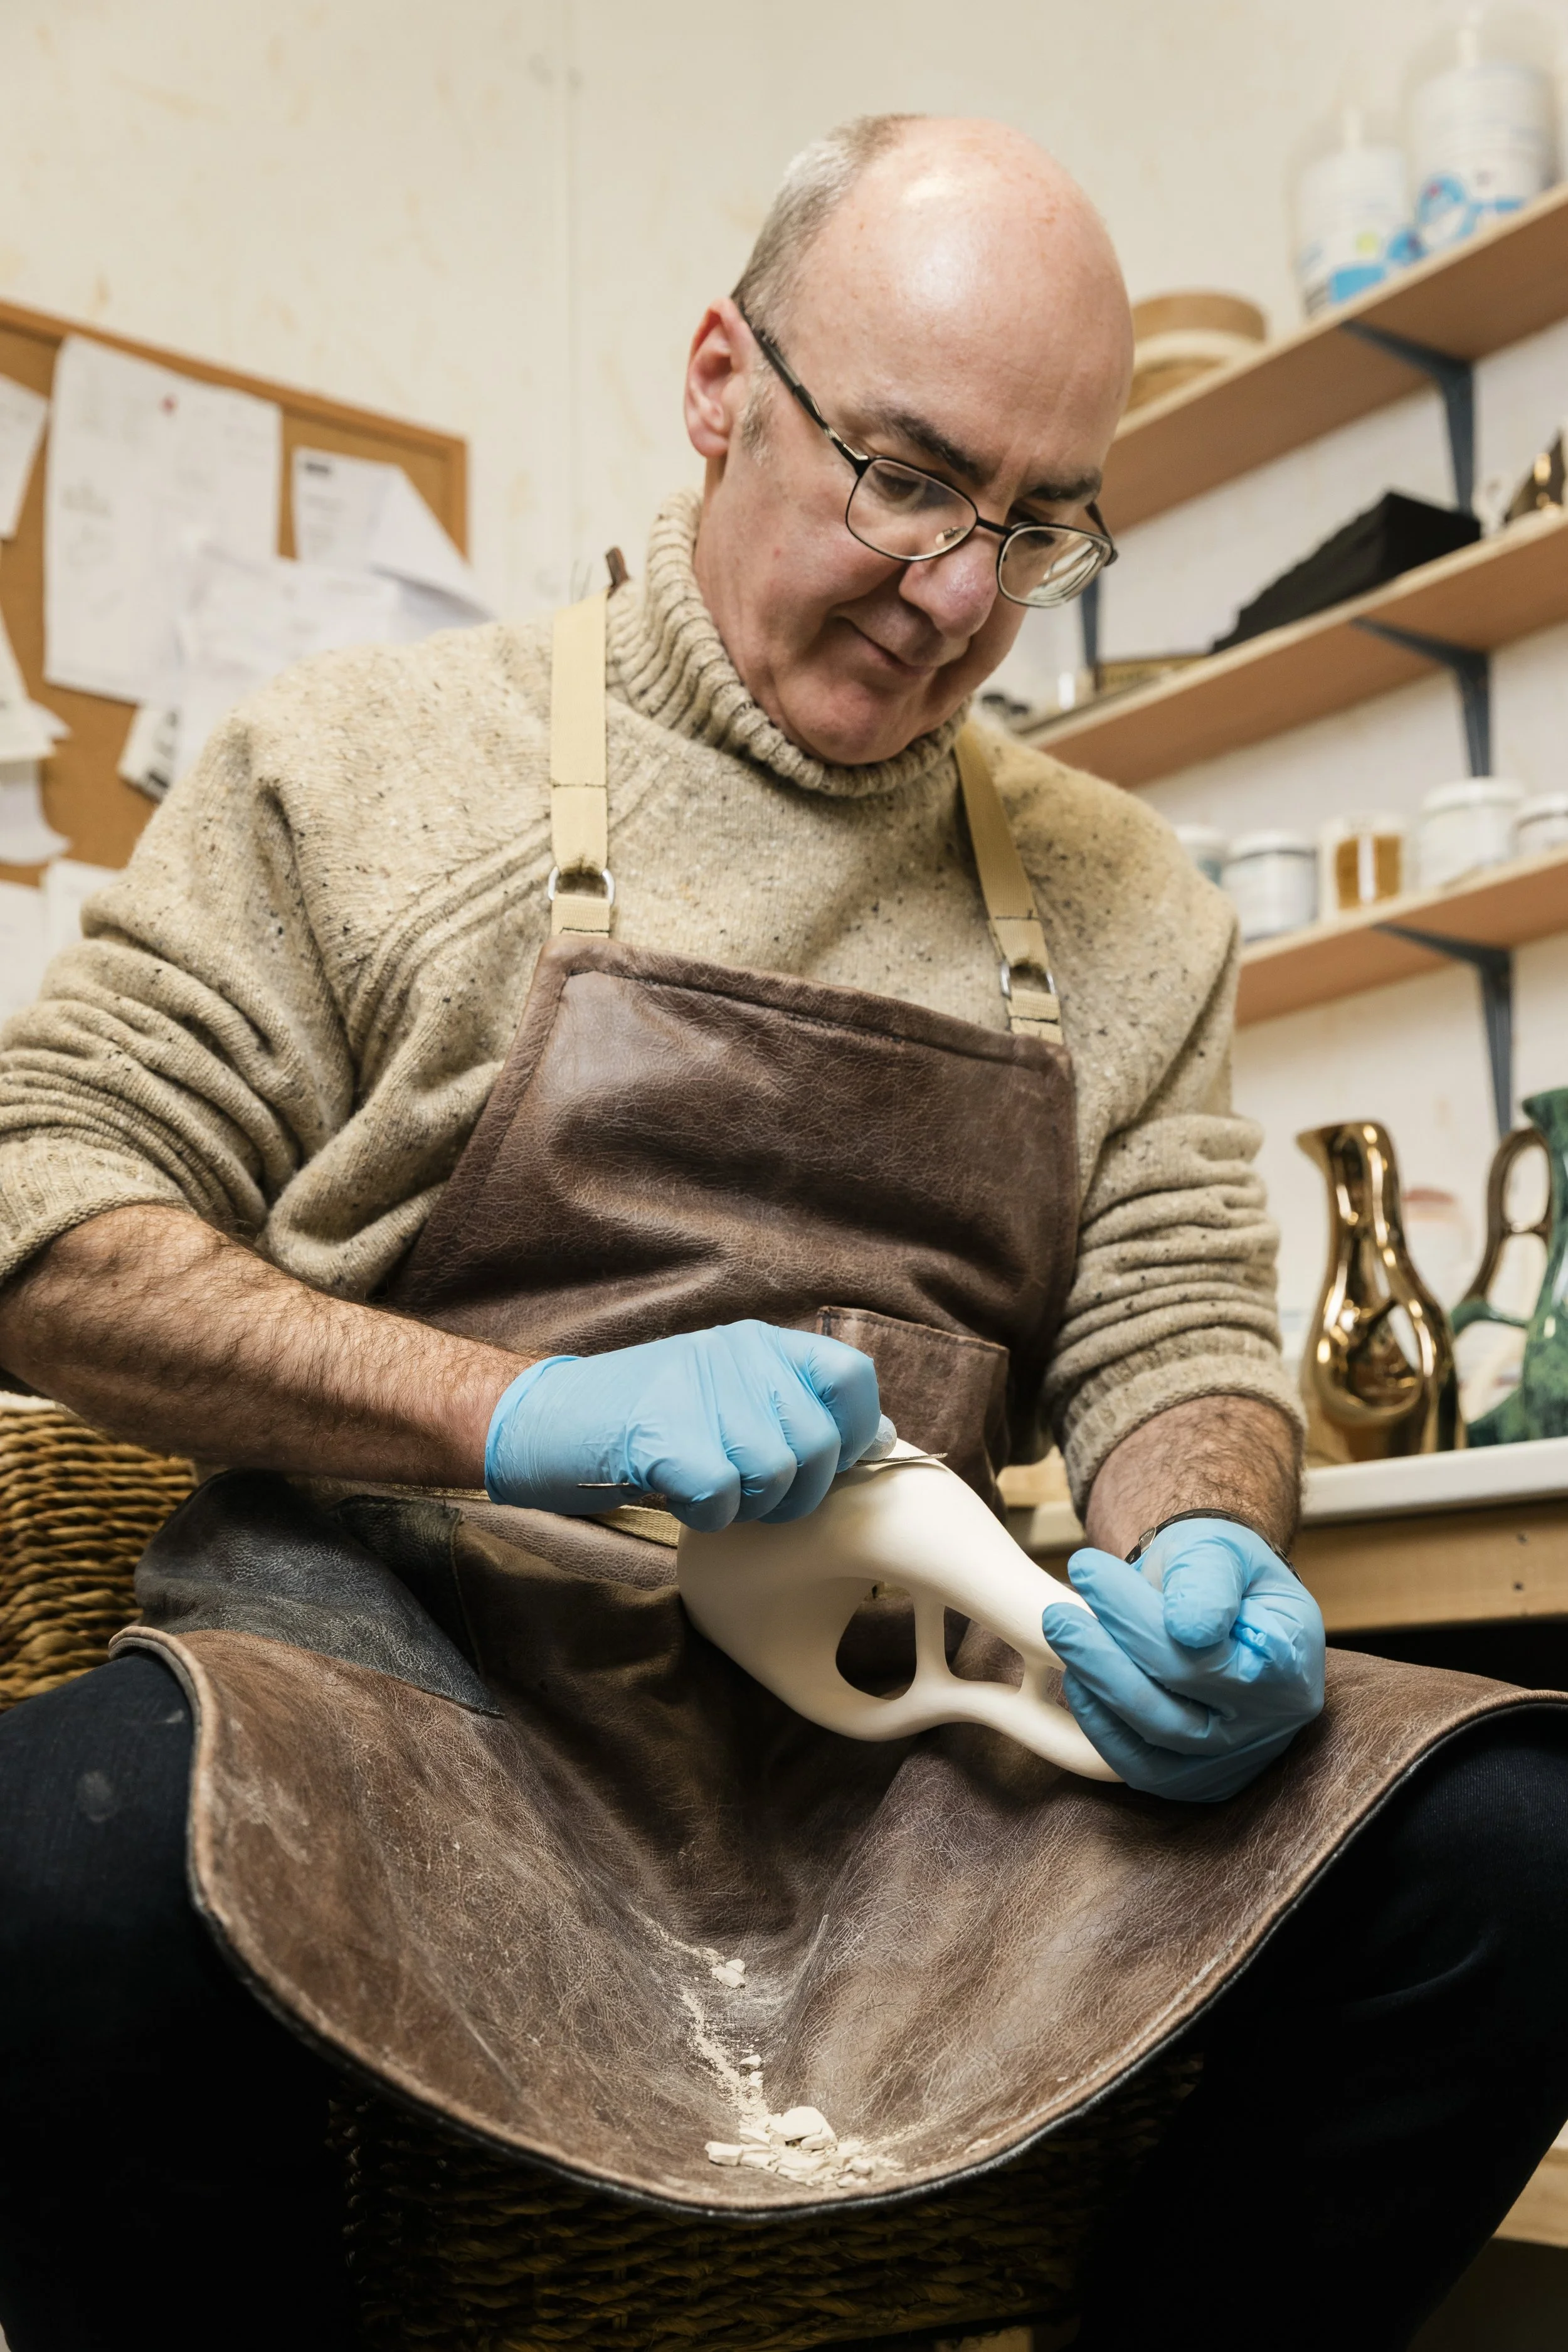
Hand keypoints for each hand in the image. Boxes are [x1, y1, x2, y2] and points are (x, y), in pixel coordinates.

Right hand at [484, 1319, 881, 1530]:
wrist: (542, 1419)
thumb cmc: (642, 1419)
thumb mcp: (726, 1396)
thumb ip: (796, 1410)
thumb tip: (879, 1438)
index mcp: (760, 1343)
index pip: (851, 1377)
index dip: (854, 1434)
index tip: (826, 1465)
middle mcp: (737, 1354)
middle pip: (818, 1444)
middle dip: (793, 1492)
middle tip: (746, 1494)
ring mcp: (699, 1390)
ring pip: (774, 1474)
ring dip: (745, 1506)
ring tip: (705, 1490)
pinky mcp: (661, 1433)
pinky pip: (722, 1495)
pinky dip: (705, 1514)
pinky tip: (677, 1498)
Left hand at [1040, 1518, 1324, 1802]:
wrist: (1216, 1600)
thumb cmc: (1218, 1570)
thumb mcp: (1220, 1550)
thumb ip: (1208, 1580)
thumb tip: (1189, 1629)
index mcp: (1291, 1663)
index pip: (1207, 1655)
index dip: (1139, 1618)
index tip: (1087, 1570)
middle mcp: (1272, 1722)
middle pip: (1177, 1707)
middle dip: (1106, 1657)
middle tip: (1056, 1613)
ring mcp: (1235, 1757)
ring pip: (1155, 1744)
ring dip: (1098, 1690)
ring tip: (1063, 1635)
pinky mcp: (1196, 1776)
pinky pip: (1141, 1768)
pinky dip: (1101, 1727)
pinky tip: (1076, 1679)